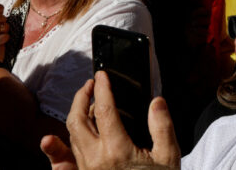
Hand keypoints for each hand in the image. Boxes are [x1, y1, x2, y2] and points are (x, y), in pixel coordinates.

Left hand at [43, 71, 180, 169]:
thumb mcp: (169, 157)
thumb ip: (163, 127)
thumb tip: (156, 102)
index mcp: (117, 150)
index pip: (104, 111)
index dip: (102, 89)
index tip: (102, 75)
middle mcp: (96, 160)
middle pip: (77, 121)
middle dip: (80, 98)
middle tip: (90, 86)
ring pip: (70, 137)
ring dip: (75, 116)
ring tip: (86, 104)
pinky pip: (70, 158)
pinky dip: (66, 143)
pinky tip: (67, 136)